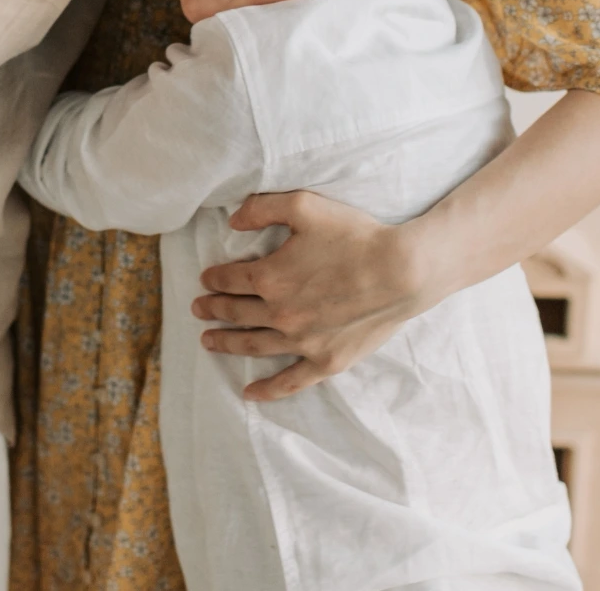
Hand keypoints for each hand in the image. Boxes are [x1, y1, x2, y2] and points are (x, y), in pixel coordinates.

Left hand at [193, 190, 429, 400]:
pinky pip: (289, 381)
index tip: (205, 280)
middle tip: (198, 309)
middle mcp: (279, 313)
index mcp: (270, 276)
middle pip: (236, 313)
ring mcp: (302, 341)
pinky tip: (248, 393)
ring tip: (208, 341)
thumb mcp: (304, 207)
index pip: (230, 279)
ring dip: (227, 343)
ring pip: (253, 345)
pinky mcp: (326, 360)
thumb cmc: (354, 235)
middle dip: (213, 310)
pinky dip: (267, 389)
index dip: (214, 279)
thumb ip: (262, 209)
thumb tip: (231, 221)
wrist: (402, 271)